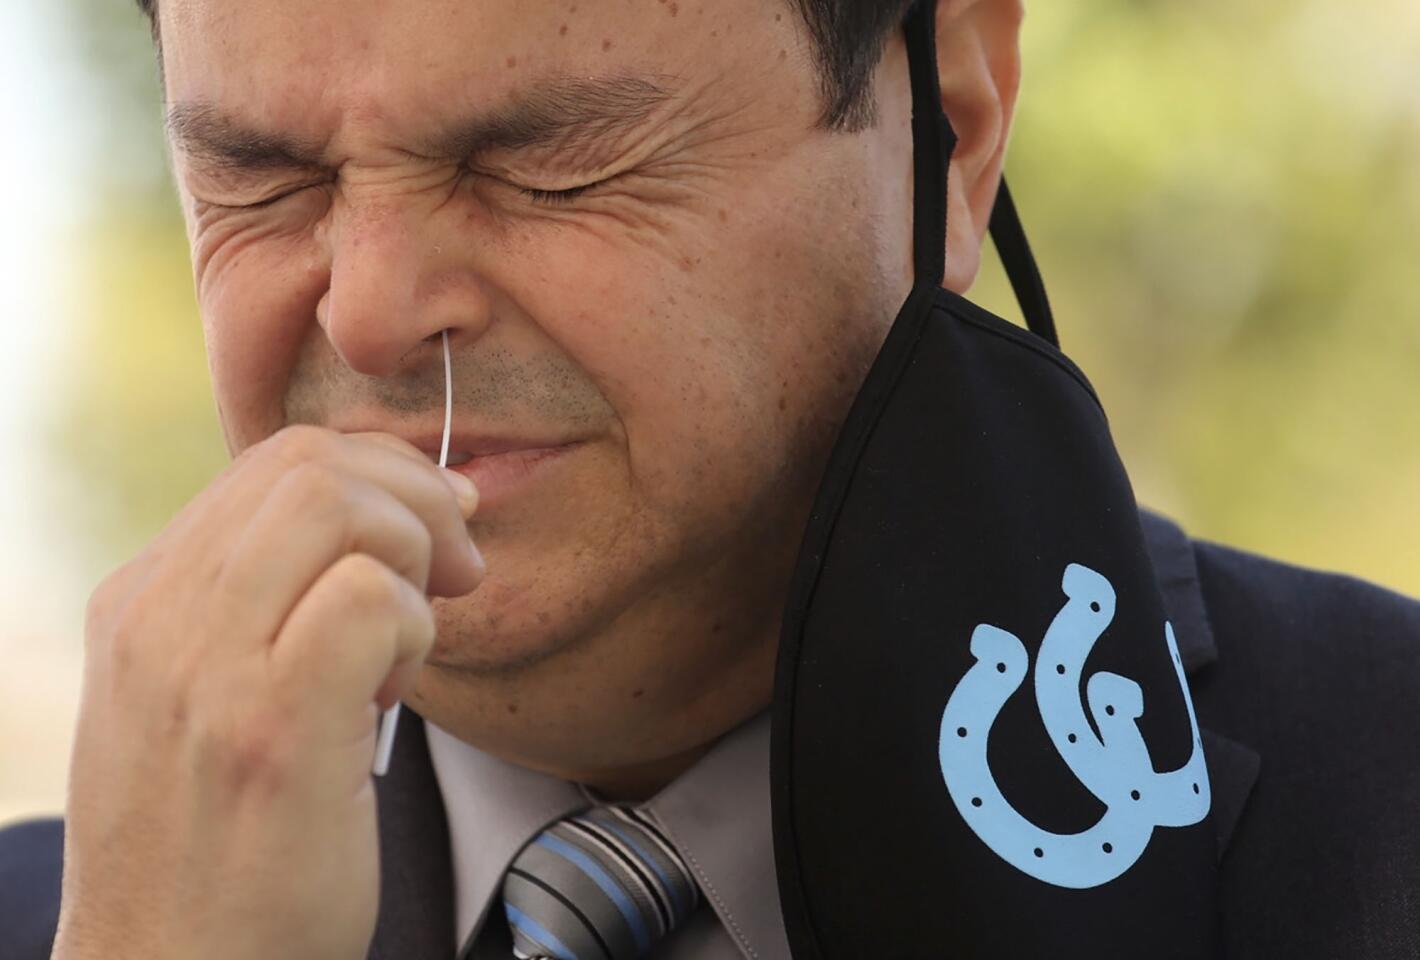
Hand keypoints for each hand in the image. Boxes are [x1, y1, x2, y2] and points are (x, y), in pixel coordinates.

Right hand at [50, 426, 483, 959]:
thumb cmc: (213, 846)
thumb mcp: (204, 702)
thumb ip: (261, 609)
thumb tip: (384, 525)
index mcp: (143, 602)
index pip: (274, 465)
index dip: (381, 477)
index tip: (438, 529)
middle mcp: (159, 618)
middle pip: (310, 464)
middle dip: (415, 496)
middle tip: (456, 571)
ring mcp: (206, 669)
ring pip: (338, 507)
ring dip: (413, 557)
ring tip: (409, 646)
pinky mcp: (269, 728)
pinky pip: (371, 598)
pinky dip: (415, 627)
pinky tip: (396, 689)